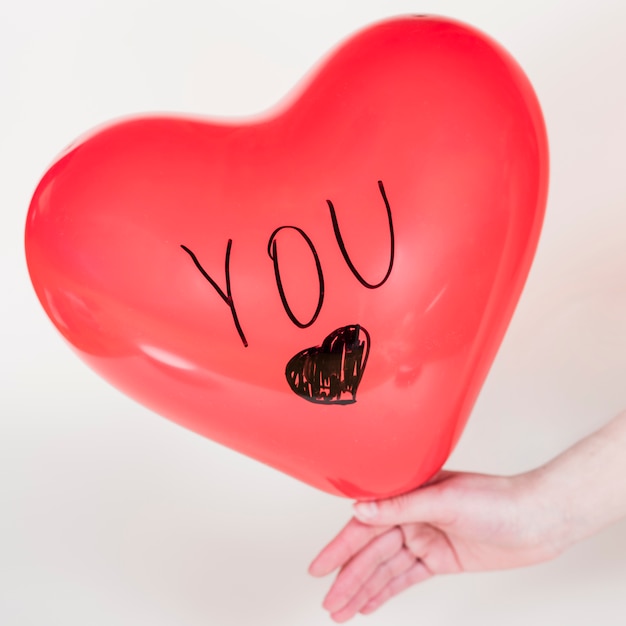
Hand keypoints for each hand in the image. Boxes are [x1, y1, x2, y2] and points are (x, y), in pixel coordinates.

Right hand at [309, 470, 566, 621]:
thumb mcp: (445, 500)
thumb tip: (359, 509)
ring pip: (386, 569)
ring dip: (363, 590)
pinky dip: (386, 591)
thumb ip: (400, 506)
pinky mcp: (440, 559)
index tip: (318, 567)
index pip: (365, 525)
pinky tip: (369, 604)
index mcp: (408, 495)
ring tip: (340, 612)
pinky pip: (406, 577)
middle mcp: (412, 516)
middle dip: (348, 578)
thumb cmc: (496, 500)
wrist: (537, 520)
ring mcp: (425, 539)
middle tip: (327, 603)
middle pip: (372, 552)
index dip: (340, 548)